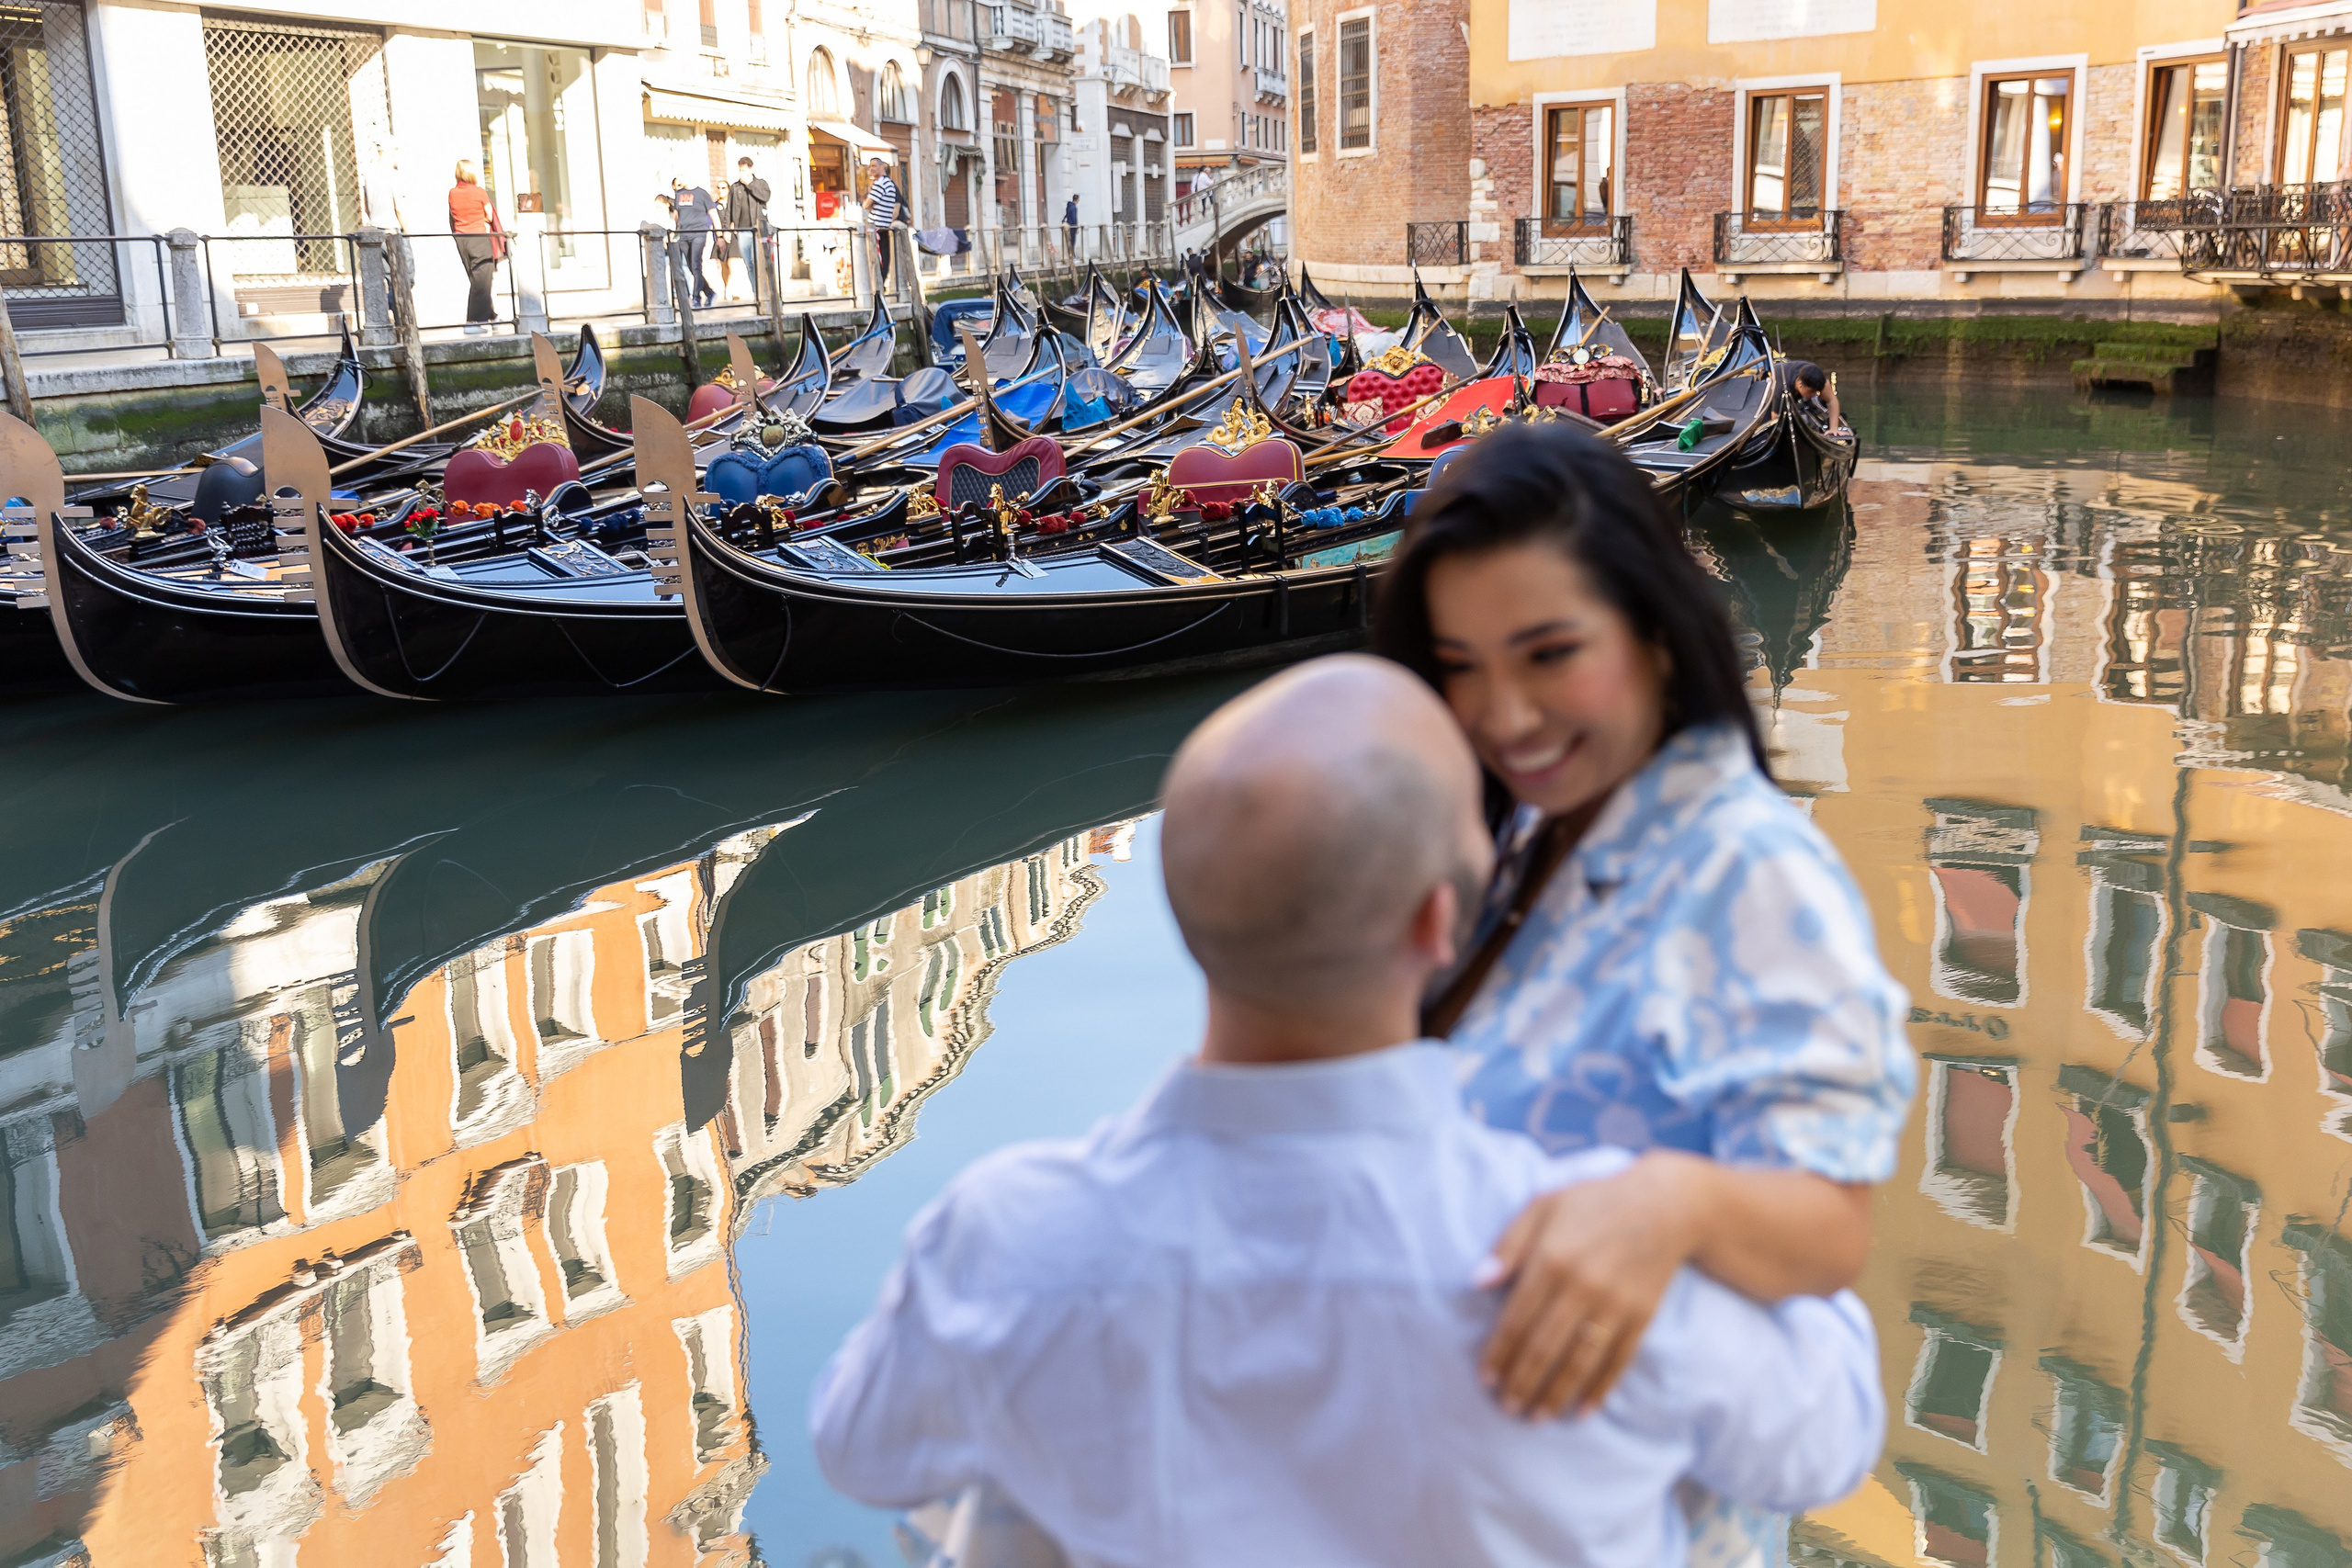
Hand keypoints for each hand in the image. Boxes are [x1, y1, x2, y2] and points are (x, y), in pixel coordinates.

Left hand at [1476, 1150, 1711, 1419]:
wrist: (1666, 1204)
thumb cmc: (1593, 1203)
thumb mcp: (1543, 1206)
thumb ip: (1508, 1245)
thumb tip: (1476, 1282)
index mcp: (1551, 1259)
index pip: (1517, 1319)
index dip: (1499, 1353)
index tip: (1485, 1379)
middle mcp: (1582, 1286)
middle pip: (1545, 1347)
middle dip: (1523, 1383)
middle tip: (1507, 1408)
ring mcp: (1615, 1304)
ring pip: (1579, 1362)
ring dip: (1556, 1394)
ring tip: (1536, 1417)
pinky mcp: (1642, 1317)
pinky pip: (1617, 1361)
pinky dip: (1599, 1389)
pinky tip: (1582, 1410)